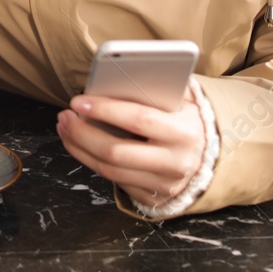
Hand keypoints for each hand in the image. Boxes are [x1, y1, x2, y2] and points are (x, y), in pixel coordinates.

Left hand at [55, 87, 205, 210]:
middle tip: (65, 115)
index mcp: (185, 132)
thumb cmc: (185, 119)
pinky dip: (90, 161)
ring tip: (65, 127)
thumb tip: (120, 73)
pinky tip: (78, 144)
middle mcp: (176, 163)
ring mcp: (164, 184)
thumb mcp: (182, 100)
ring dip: (80, 148)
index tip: (78, 101)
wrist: (208, 156)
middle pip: (116, 151)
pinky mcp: (153, 198)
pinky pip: (114, 181)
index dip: (105, 110)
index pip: (139, 120)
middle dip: (82, 133)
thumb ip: (158, 86)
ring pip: (110, 170)